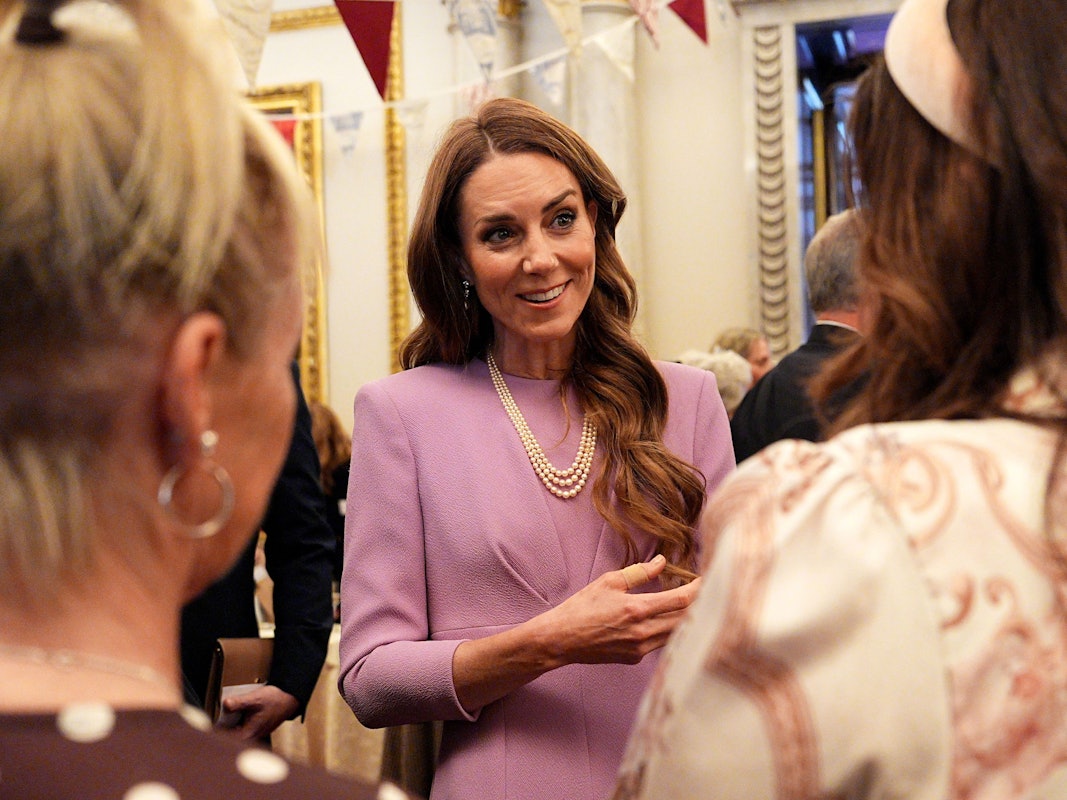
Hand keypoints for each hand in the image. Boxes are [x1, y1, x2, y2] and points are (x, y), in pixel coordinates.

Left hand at [218, 684, 299, 739]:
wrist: (290, 697)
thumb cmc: (275, 699)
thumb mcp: (255, 698)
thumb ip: (238, 703)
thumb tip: (225, 705)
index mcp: (250, 733)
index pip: (228, 741)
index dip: (218, 736)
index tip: (209, 730)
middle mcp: (253, 736)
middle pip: (231, 739)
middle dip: (223, 731)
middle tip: (215, 723)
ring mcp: (256, 733)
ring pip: (238, 734)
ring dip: (231, 727)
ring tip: (225, 718)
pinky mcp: (258, 729)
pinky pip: (244, 730)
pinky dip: (238, 724)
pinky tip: (237, 716)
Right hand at [544, 554, 701, 666]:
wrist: (562, 639)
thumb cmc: (583, 607)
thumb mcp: (609, 582)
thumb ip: (639, 573)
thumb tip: (663, 562)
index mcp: (637, 609)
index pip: (681, 601)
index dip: (699, 589)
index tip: (707, 579)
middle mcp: (642, 632)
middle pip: (686, 621)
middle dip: (700, 605)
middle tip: (710, 591)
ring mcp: (640, 648)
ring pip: (676, 634)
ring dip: (687, 620)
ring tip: (697, 605)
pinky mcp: (636, 657)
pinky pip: (662, 643)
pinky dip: (670, 631)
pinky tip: (672, 620)